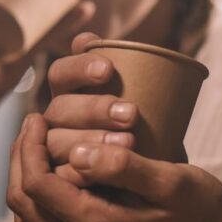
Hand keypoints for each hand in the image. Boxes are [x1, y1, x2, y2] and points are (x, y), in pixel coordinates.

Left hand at [5, 114, 221, 221]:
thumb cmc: (201, 211)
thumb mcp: (173, 181)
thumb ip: (124, 166)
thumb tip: (76, 153)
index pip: (37, 185)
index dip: (29, 147)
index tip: (37, 118)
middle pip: (23, 206)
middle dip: (20, 162)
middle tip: (31, 128)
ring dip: (27, 184)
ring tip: (37, 149)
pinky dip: (41, 205)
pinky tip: (58, 178)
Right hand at [41, 32, 140, 184]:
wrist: (166, 183)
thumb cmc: (155, 134)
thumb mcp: (151, 104)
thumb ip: (125, 72)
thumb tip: (87, 37)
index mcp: (72, 93)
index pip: (62, 74)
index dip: (79, 68)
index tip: (108, 69)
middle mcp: (60, 121)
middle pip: (59, 108)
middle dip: (93, 108)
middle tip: (131, 113)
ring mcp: (57, 152)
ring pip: (55, 143)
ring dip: (88, 141)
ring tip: (129, 143)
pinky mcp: (62, 184)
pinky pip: (56, 180)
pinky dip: (74, 174)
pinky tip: (96, 177)